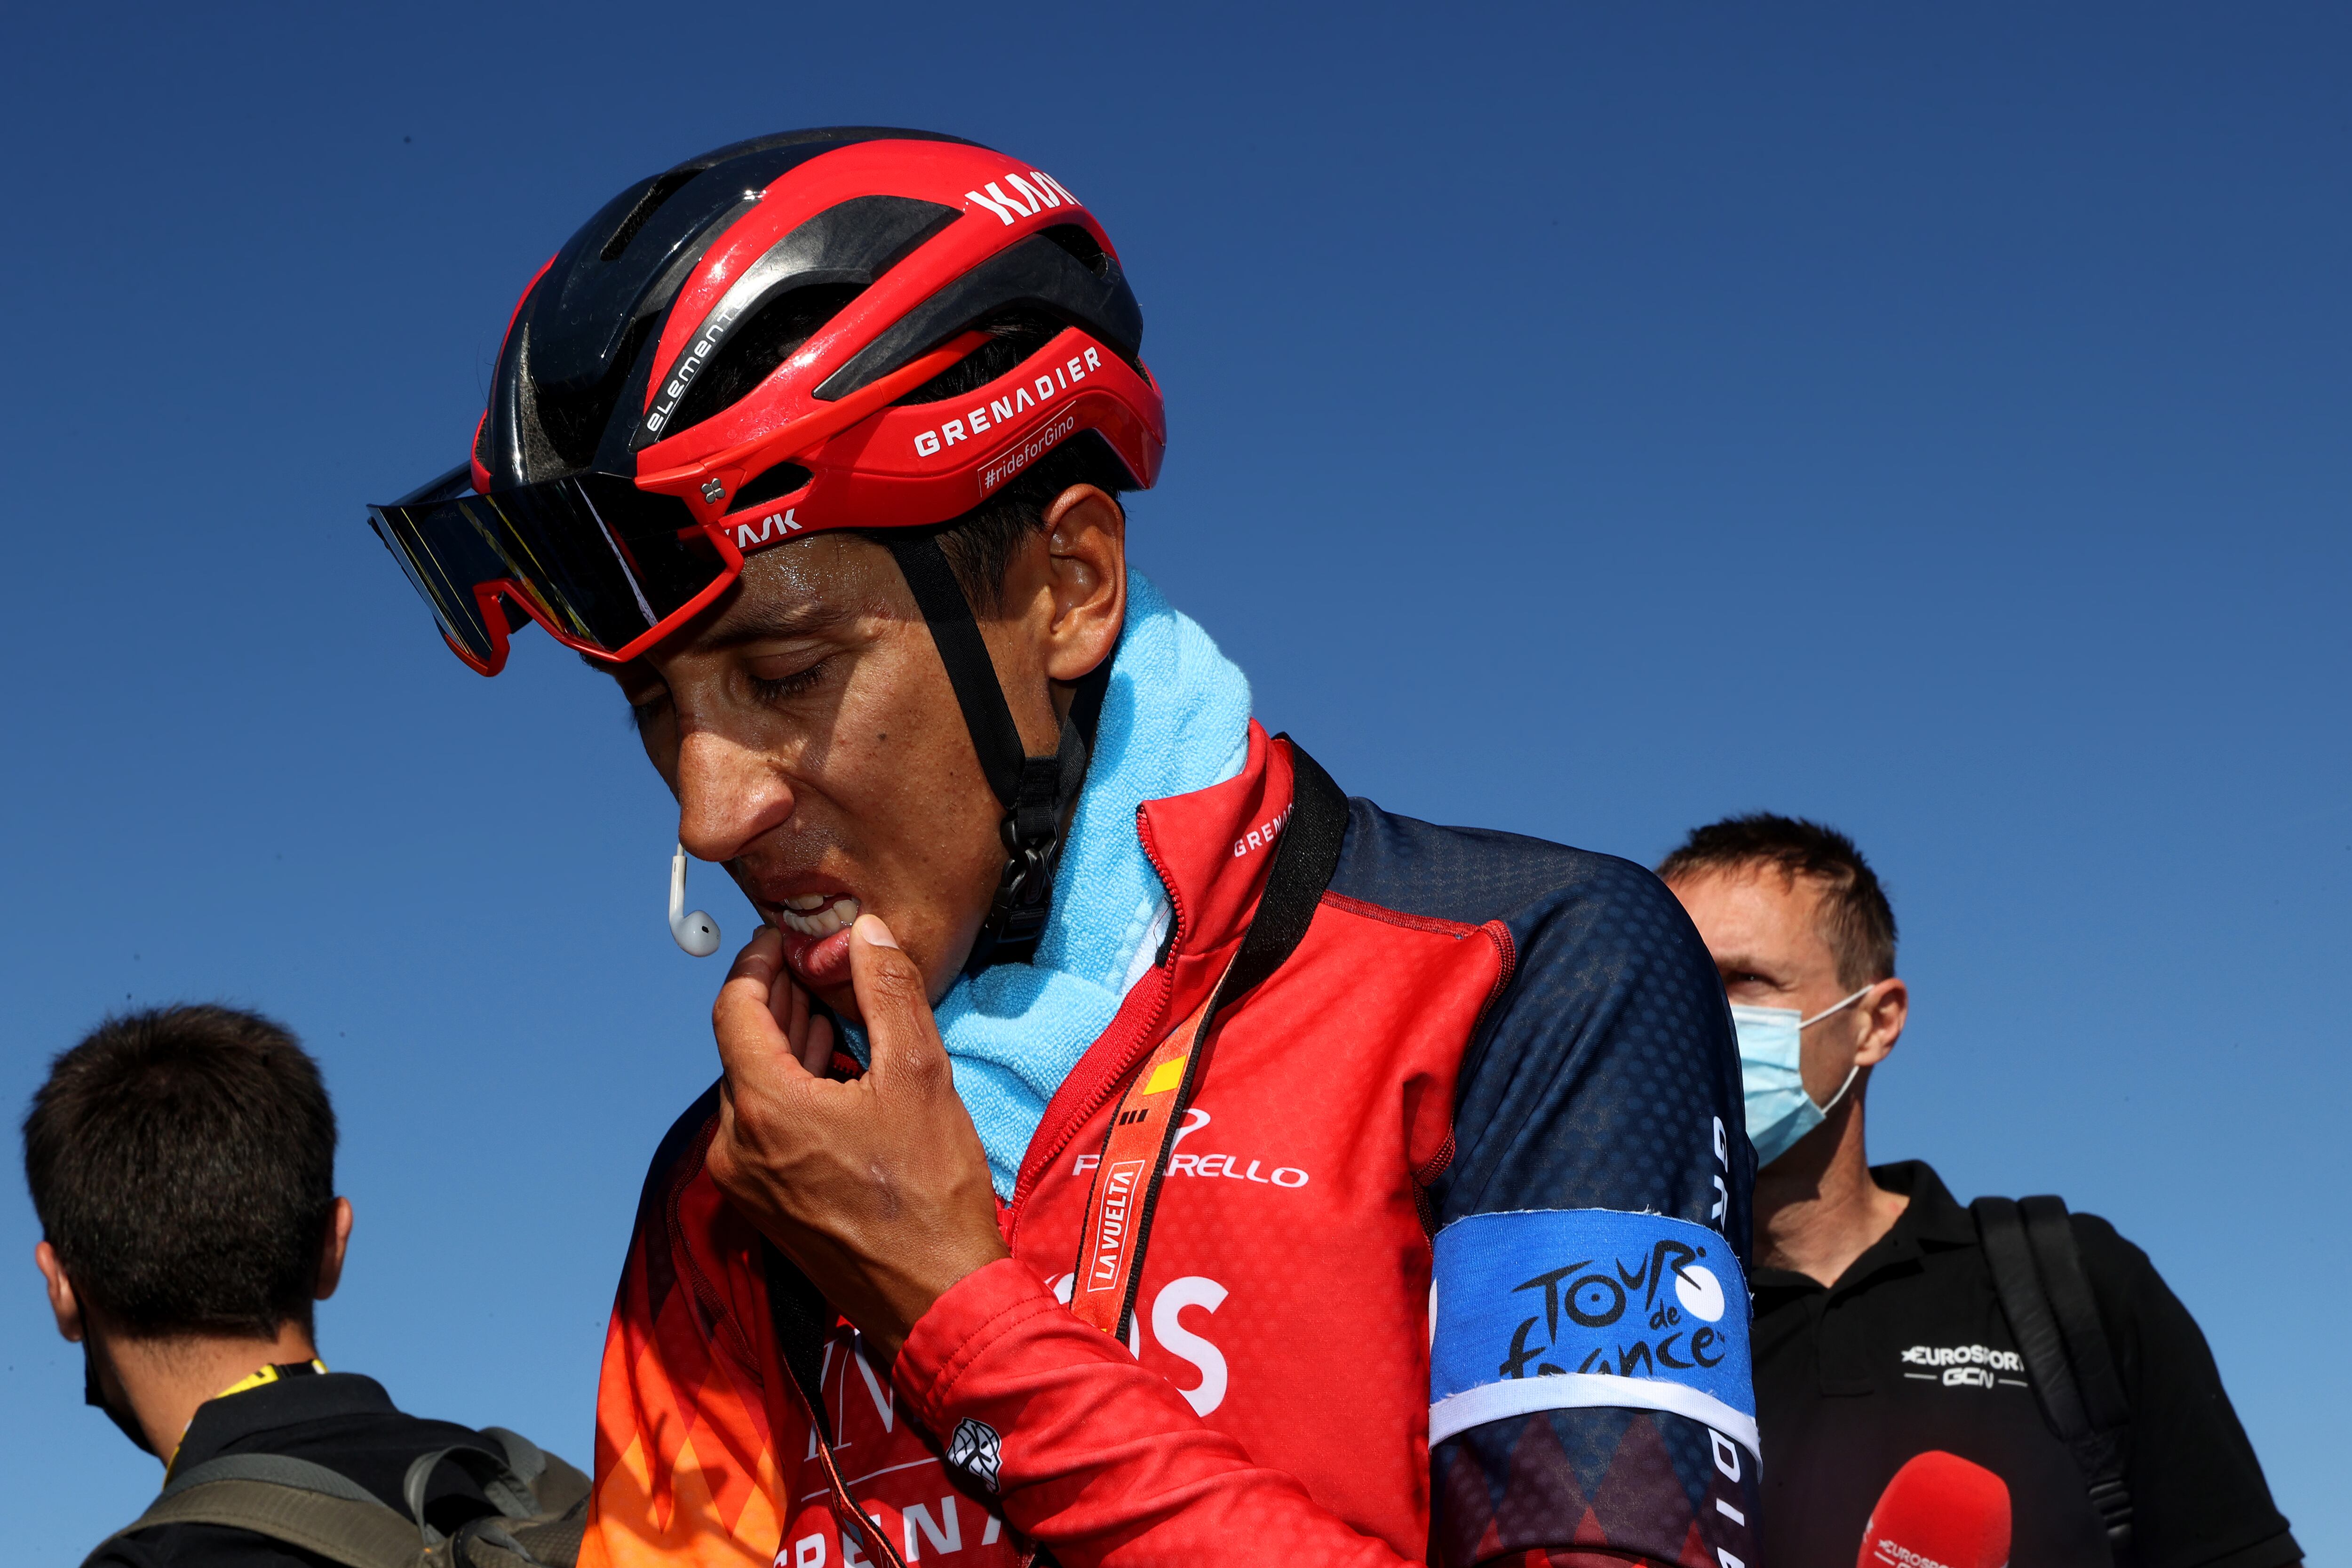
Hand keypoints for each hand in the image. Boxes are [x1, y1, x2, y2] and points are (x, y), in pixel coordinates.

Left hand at [704, 915, 1009, 1363]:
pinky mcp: (765, 1208)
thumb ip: (889, 992)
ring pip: (754, 1089)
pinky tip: (837, 1078)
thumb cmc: (930, 1195)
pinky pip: (765, 1130)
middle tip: (819, 967)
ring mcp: (746, 1183)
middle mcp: (736, 1147)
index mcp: (764, 1108)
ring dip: (790, 1047)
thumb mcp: (920, 1075)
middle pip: (743, 1049)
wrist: (935, 1301)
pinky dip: (792, 1093)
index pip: (734, 1009)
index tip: (784, 938)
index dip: (757, 963)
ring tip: (835, 1016)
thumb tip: (867, 933)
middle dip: (779, 1002)